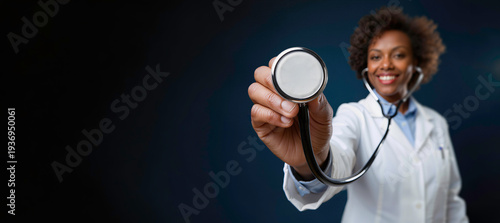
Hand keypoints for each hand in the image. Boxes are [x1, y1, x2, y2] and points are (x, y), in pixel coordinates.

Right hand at [248, 57, 333, 179]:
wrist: (314, 153)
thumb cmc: (317, 129)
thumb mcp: (324, 116)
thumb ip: (319, 103)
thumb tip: (313, 92)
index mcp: (287, 84)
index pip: (276, 65)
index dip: (278, 64)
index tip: (289, 72)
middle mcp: (273, 92)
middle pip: (259, 74)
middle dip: (271, 80)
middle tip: (288, 94)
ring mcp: (265, 107)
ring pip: (254, 91)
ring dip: (272, 99)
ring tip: (291, 112)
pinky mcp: (260, 124)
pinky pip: (257, 112)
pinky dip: (271, 115)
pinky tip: (285, 122)